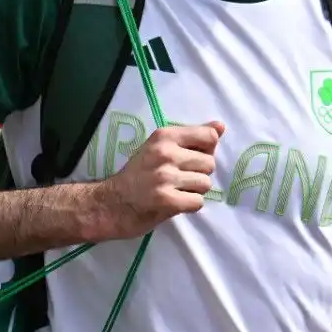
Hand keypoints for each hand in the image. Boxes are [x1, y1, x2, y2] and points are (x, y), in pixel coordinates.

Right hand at [94, 122, 224, 238]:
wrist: (111, 202)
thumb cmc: (139, 174)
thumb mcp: (161, 147)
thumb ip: (192, 137)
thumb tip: (220, 126)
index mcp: (164, 136)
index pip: (209, 136)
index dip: (206, 150)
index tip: (190, 158)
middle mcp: (165, 153)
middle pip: (210, 163)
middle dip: (199, 174)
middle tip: (179, 179)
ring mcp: (165, 177)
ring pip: (206, 184)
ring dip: (194, 191)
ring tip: (175, 190)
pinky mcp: (166, 199)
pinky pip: (198, 202)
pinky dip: (189, 205)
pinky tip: (174, 202)